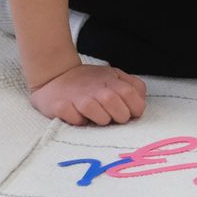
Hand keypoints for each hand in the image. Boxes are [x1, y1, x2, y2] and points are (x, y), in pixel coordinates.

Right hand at [29, 62, 147, 125]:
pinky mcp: (61, 106)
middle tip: (114, 117)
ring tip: (95, 118)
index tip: (131, 113)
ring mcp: (77, 98)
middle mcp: (95, 88)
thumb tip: (141, 100)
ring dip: (101, 120)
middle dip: (120, 116)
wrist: (55, 75)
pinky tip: (77, 116)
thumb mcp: (114, 76)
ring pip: (98, 115)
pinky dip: (78, 121)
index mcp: (110, 80)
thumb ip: (132, 86)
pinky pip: (75, 119)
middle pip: (116, 104)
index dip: (135, 107)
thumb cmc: (89, 81)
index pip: (131, 94)